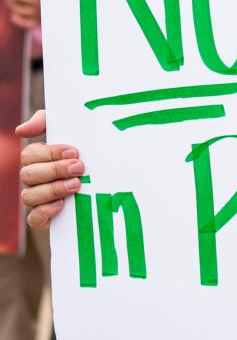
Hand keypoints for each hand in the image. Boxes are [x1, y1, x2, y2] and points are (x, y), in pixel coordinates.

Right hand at [16, 110, 83, 229]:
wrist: (112, 175)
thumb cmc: (87, 147)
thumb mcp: (73, 127)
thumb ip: (47, 120)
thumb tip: (21, 130)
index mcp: (38, 157)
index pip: (30, 154)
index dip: (50, 153)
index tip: (74, 151)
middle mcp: (34, 178)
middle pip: (28, 175)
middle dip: (54, 170)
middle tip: (79, 167)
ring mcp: (38, 197)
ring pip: (29, 196)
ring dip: (53, 190)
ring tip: (77, 185)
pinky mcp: (45, 217)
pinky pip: (34, 219)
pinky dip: (45, 212)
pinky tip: (62, 204)